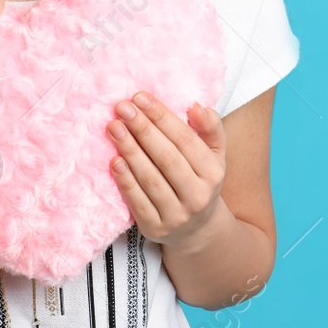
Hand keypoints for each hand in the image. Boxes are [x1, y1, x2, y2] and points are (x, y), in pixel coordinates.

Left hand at [106, 91, 226, 247]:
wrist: (196, 230)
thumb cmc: (199, 181)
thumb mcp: (214, 154)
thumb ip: (210, 128)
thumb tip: (196, 106)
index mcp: (213, 172)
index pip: (185, 139)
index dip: (161, 116)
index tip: (140, 97)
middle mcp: (198, 195)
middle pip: (167, 157)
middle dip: (142, 129)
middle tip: (122, 108)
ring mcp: (177, 215)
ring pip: (151, 179)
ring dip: (130, 151)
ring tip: (113, 128)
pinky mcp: (156, 228)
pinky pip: (138, 202)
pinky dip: (125, 181)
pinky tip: (114, 161)